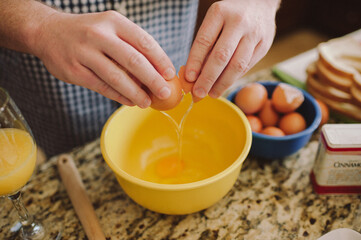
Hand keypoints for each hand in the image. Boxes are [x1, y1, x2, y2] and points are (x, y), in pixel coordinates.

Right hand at [33, 11, 175, 107]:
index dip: (160, 60)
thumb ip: (131, 45)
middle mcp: (99, 35)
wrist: (48, 32)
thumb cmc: (88, 32)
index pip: (144, 41)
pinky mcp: (75, 71)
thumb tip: (158, 71)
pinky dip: (119, 96)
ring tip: (147, 102)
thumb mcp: (110, 28)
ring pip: (117, 77)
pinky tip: (130, 101)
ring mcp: (85, 53)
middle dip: (152, 79)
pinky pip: (102, 87)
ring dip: (136, 93)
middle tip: (164, 92)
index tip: (169, 74)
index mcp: (114, 21)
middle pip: (133, 60)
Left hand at [185, 0, 278, 98]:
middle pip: (221, 56)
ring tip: (211, 94)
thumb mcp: (214, 21)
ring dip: (222, 83)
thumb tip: (193, 75)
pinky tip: (224, 85)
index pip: (204, 41)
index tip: (188, 78)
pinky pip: (247, 67)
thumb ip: (205, 45)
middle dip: (208, 78)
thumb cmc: (229, 15)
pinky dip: (233, 79)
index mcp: (220, 12)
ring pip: (237, 65)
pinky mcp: (265, 44)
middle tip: (198, 93)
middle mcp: (239, 22)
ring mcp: (254, 33)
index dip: (195, 62)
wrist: (260, 1)